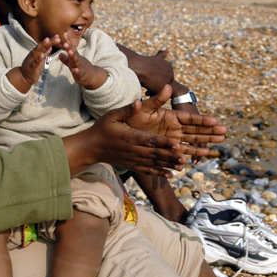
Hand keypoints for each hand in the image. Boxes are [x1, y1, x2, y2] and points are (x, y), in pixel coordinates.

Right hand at [6, 36, 57, 92]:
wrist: (25, 77)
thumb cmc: (33, 67)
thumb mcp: (40, 59)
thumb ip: (45, 52)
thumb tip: (50, 46)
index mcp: (37, 52)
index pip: (45, 45)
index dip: (51, 40)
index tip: (58, 36)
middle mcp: (34, 54)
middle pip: (42, 46)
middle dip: (50, 41)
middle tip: (57, 37)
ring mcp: (32, 59)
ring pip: (38, 51)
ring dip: (43, 45)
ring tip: (48, 40)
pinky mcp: (32, 67)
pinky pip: (35, 62)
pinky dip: (39, 58)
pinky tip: (42, 55)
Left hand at [58, 32, 107, 89]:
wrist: (92, 77)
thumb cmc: (81, 68)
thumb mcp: (72, 63)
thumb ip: (66, 59)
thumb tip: (59, 54)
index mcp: (75, 57)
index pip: (71, 48)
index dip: (67, 41)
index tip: (64, 33)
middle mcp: (78, 60)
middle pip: (74, 53)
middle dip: (70, 48)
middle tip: (65, 43)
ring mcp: (80, 67)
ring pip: (76, 61)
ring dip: (73, 57)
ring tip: (70, 52)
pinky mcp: (82, 75)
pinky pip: (79, 73)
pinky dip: (77, 71)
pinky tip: (75, 70)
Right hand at [64, 99, 186, 177]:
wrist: (91, 147)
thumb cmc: (102, 128)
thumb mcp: (112, 115)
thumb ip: (127, 110)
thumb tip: (138, 102)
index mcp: (130, 137)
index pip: (150, 140)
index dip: (164, 142)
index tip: (177, 144)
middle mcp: (133, 150)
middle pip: (155, 153)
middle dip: (170, 156)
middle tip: (185, 157)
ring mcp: (133, 159)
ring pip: (154, 163)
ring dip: (168, 165)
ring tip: (182, 166)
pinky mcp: (132, 165)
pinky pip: (147, 170)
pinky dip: (159, 173)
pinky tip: (170, 175)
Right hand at [121, 45, 176, 96]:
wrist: (137, 67)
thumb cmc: (143, 62)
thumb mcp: (156, 57)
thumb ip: (162, 54)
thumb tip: (166, 47)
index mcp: (169, 66)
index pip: (163, 77)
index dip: (155, 79)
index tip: (148, 79)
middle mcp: (171, 73)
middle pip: (163, 83)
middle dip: (155, 84)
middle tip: (146, 84)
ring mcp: (167, 80)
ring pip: (160, 89)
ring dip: (153, 89)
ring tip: (146, 88)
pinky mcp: (162, 87)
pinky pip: (158, 93)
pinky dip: (152, 93)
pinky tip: (146, 92)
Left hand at [126, 85, 226, 161]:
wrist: (121, 131)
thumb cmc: (131, 117)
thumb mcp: (144, 108)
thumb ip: (156, 100)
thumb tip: (168, 86)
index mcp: (169, 116)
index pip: (189, 118)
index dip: (202, 120)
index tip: (215, 121)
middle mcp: (173, 127)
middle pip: (195, 129)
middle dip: (210, 131)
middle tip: (225, 132)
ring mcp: (171, 138)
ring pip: (192, 140)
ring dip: (205, 141)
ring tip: (219, 142)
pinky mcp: (166, 147)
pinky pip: (182, 151)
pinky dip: (192, 153)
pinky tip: (204, 155)